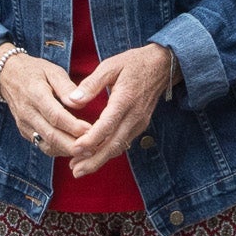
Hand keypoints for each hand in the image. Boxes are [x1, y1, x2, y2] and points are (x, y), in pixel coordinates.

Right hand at [0, 45, 95, 161]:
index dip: (74, 126)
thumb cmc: (35, 71)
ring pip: (47, 145)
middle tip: (94, 149)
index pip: (55, 116)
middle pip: (51, 135)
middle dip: (73, 146)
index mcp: (35, 94)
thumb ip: (66, 87)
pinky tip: (74, 148)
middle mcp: (27, 112)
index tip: (91, 131)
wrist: (8, 76)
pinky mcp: (24, 132)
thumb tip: (79, 103)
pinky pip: (43, 145)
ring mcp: (24, 124)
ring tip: (88, 151)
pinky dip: (60, 150)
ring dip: (68, 151)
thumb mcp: (53, 71)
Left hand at [65, 43, 180, 175]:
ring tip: (80, 169)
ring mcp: (139, 123)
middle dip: (94, 161)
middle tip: (75, 171)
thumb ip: (91, 84)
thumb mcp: (110, 66)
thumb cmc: (133, 63)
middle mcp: (134, 116)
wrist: (162, 66)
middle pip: (114, 144)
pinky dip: (108, 152)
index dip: (91, 140)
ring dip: (100, 160)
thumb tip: (73, 100)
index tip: (75, 149)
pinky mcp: (139, 125)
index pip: (107, 125)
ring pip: (119, 147)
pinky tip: (95, 157)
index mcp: (125, 100)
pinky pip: (123, 143)